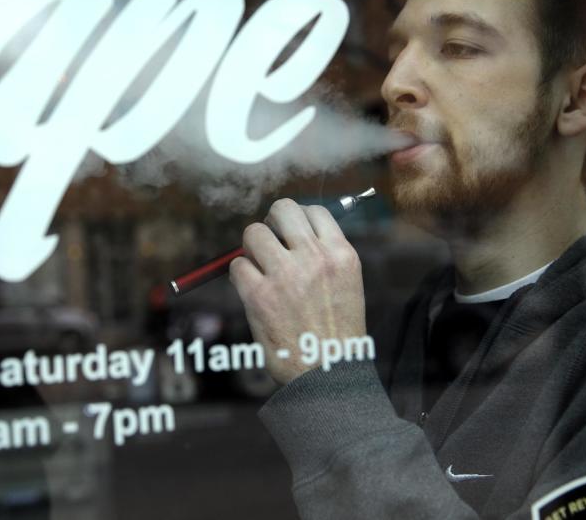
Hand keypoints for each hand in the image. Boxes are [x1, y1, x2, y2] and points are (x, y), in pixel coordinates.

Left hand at [229, 198, 366, 384]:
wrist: (327, 376)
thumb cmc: (336, 335)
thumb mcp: (348, 287)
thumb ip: (325, 257)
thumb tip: (293, 234)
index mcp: (342, 255)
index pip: (315, 210)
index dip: (297, 220)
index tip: (290, 236)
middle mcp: (315, 258)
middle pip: (282, 209)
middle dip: (271, 223)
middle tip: (269, 244)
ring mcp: (286, 275)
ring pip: (254, 233)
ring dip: (252, 249)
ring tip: (259, 269)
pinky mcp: (260, 295)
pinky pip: (236, 265)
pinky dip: (240, 276)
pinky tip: (252, 291)